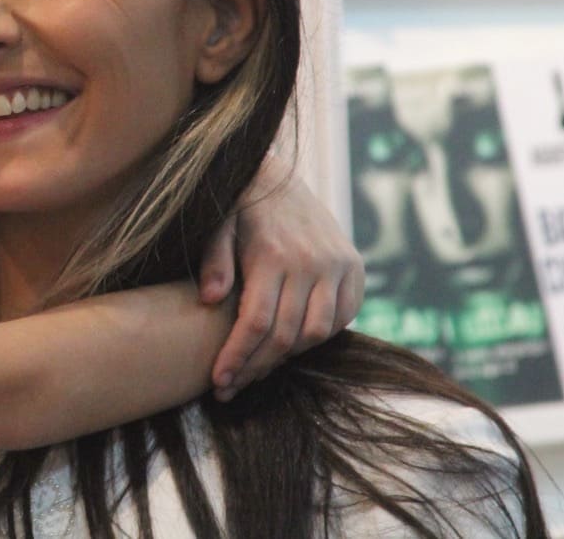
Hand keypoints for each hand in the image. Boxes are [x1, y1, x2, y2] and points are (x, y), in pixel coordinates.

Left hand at [198, 154, 364, 399]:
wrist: (277, 177)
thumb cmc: (237, 206)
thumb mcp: (217, 224)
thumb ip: (213, 259)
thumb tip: (208, 299)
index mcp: (272, 254)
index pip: (256, 323)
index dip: (237, 357)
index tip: (219, 382)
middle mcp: (310, 262)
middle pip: (285, 336)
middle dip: (256, 367)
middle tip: (231, 386)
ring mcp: (336, 265)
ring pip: (317, 333)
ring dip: (287, 356)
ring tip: (256, 366)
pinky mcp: (354, 268)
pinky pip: (341, 318)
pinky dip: (318, 337)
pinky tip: (289, 344)